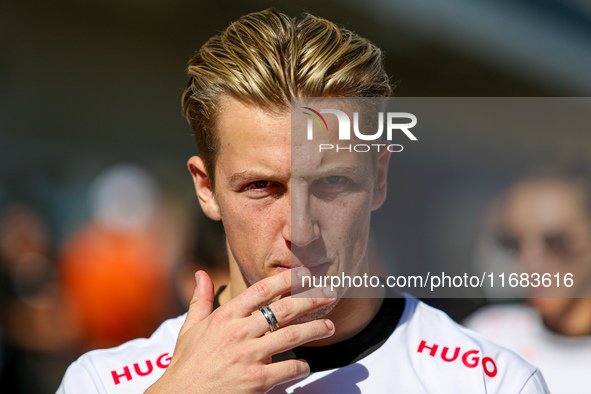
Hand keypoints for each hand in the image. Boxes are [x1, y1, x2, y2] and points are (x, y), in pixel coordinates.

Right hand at [146, 268, 335, 392]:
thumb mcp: (190, 328)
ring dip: (315, 329)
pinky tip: (306, 365)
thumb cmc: (186, 363)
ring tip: (330, 326)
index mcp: (225, 316)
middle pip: (284, 309)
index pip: (262, 289)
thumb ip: (200, 299)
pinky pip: (288, 368)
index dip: (288, 279)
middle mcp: (239, 331)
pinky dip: (301, 366)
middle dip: (311, 299)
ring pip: (292, 336)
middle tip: (330, 294)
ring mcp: (248, 355)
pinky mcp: (256, 379)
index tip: (306, 274)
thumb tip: (201, 273)